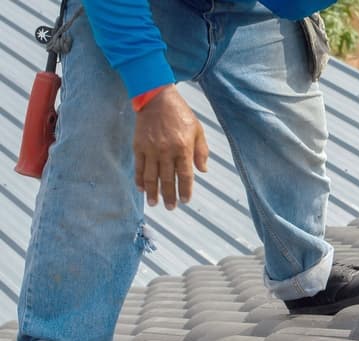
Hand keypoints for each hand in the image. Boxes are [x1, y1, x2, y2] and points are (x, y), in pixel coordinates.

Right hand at [133, 85, 208, 209]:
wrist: (156, 98)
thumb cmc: (180, 114)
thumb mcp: (198, 130)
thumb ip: (201, 151)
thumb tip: (203, 171)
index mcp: (183, 148)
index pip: (185, 175)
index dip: (185, 190)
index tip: (185, 200)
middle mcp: (166, 150)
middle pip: (168, 179)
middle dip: (169, 196)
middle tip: (171, 208)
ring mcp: (151, 149)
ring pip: (151, 176)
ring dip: (153, 192)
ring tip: (154, 203)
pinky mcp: (139, 146)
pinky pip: (139, 167)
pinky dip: (140, 179)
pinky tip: (142, 189)